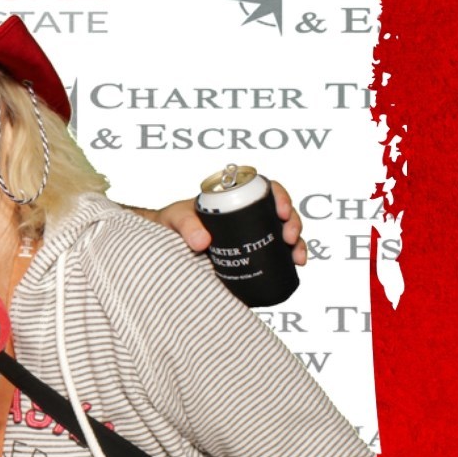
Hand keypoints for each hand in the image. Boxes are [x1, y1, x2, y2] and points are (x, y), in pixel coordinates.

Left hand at [152, 181, 306, 265]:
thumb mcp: (176, 218)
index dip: (280, 196)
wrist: (160, 247)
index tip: (281, 211)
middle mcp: (248, 215)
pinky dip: (288, 260)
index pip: (266, 189)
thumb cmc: (169, 224)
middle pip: (280, 212)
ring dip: (297, 243)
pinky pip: (275, 255)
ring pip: (283, 234)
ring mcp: (251, 235)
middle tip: (289, 238)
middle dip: (293, 223)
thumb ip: (185, 226)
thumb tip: (203, 242)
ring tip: (297, 258)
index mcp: (234, 198)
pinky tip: (295, 267)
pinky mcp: (250, 256)